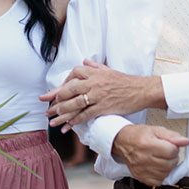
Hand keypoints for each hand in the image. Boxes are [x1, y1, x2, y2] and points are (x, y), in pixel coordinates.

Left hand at [40, 60, 162, 130]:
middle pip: (69, 89)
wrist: (142, 90)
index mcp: (94, 72)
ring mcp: (98, 95)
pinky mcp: (103, 107)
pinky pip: (86, 115)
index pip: (73, 74)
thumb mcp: (109, 70)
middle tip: (46, 107)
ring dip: (61, 113)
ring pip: (75, 104)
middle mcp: (94, 82)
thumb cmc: (126, 81)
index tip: (56, 92)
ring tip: (52, 120)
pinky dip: (75, 121)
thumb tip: (84, 61)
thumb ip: (95, 66)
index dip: (63, 84)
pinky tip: (68, 126)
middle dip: (55, 99)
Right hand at [112, 124, 188, 185]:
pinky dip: (161, 175)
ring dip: (167, 167)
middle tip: (165, 152)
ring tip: (161, 159)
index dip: (173, 148)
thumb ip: (172, 136)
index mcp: (147, 144)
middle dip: (172, 158)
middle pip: (170, 164)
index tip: (169, 145)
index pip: (171, 151)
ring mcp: (141, 170)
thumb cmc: (138, 135)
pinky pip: (158, 181)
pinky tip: (157, 167)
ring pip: (166, 173)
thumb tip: (185, 141)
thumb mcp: (155, 130)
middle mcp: (143, 158)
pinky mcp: (141, 177)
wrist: (122, 142)